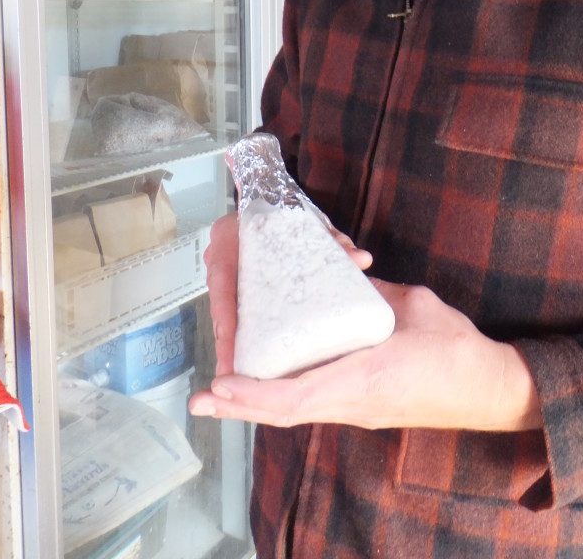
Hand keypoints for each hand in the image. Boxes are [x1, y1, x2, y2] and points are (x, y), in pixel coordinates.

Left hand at [190, 277, 541, 432]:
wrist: (488, 388)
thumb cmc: (456, 348)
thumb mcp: (409, 304)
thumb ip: (370, 292)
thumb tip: (343, 277)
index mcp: (364, 377)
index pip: (296, 397)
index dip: (253, 394)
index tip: (220, 384)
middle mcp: (354, 402)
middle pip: (285, 414)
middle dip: (240, 406)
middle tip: (202, 400)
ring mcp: (359, 410)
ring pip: (296, 413)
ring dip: (257, 404)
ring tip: (225, 391)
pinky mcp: (365, 408)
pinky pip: (315, 406)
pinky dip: (283, 398)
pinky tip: (269, 384)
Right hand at [203, 211, 373, 376]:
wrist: (275, 203)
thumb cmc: (288, 214)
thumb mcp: (310, 224)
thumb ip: (334, 242)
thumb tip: (361, 260)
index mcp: (230, 235)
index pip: (221, 280)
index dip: (225, 318)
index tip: (232, 345)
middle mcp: (221, 255)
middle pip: (220, 305)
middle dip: (227, 343)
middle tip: (235, 374)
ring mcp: (225, 273)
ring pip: (225, 313)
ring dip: (232, 345)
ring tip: (241, 378)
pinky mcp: (236, 287)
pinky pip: (235, 313)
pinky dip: (241, 336)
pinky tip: (251, 361)